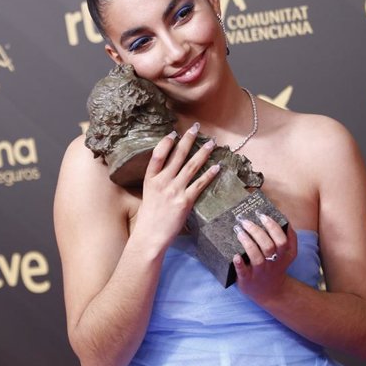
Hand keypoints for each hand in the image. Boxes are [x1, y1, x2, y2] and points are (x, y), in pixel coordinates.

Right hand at [132, 123, 219, 247]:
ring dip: (202, 153)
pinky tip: (217, 167)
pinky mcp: (184, 202)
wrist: (150, 237)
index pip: (157, 155)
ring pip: (191, 167)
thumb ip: (158, 182)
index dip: (166, 143)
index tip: (174, 133)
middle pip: (177, 156)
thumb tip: (171, 170)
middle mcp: (162, 182)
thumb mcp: (148, 195)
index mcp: (150, 180)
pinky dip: (209, 175)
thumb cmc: (149, 218)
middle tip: (196, 128)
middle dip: (188, 140)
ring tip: (212, 144)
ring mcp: (173, 191)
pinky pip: (199, 184)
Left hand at [233, 215, 297, 301]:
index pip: (282, 240)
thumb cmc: (275, 266)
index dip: (273, 227)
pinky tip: (235, 256)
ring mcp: (260, 272)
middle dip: (257, 231)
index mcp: (284, 256)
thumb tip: (283, 217)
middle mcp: (273, 264)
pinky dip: (239, 264)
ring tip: (239, 231)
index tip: (262, 215)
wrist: (270, 293)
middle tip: (245, 221)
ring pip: (257, 258)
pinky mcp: (247, 280)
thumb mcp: (287, 254)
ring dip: (248, 243)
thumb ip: (289, 238)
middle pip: (269, 246)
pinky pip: (243, 272)